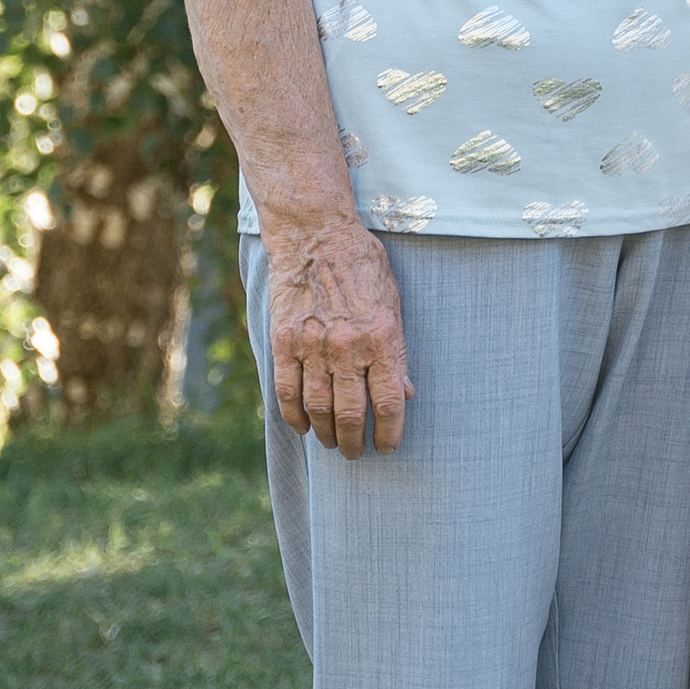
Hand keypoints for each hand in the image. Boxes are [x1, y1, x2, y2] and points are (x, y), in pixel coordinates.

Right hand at [264, 218, 411, 456]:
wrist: (316, 235)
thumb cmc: (362, 266)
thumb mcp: (393, 304)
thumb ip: (397, 351)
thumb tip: (405, 391)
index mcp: (382, 339)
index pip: (388, 403)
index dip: (389, 433)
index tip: (388, 447)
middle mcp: (348, 348)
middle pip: (352, 414)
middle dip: (356, 442)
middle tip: (358, 453)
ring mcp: (312, 346)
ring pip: (318, 409)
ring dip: (327, 434)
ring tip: (334, 444)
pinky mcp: (284, 341)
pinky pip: (287, 391)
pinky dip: (294, 416)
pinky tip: (303, 427)